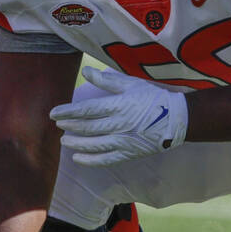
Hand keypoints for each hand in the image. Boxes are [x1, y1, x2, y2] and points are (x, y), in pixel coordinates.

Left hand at [50, 65, 187, 165]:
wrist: (176, 119)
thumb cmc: (152, 98)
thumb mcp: (130, 84)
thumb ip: (106, 79)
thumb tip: (85, 71)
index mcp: (119, 105)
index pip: (87, 110)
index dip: (68, 112)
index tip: (54, 113)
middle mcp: (120, 125)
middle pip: (88, 127)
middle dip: (70, 126)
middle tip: (57, 125)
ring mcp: (124, 141)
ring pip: (94, 145)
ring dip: (76, 144)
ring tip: (64, 141)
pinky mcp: (129, 153)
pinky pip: (106, 159)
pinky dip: (90, 160)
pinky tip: (77, 159)